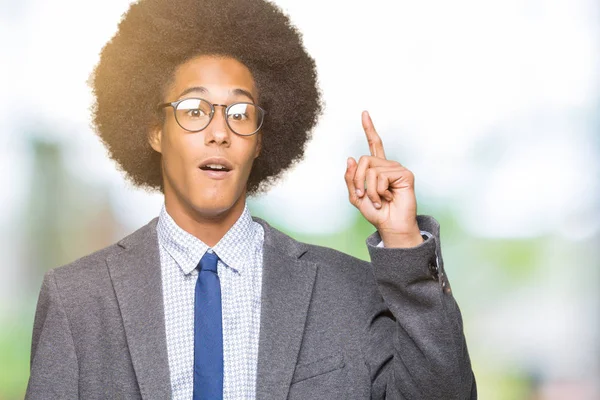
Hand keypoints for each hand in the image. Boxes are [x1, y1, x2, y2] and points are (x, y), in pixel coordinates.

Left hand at [344, 111, 422, 247]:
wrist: (390, 225)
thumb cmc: (376, 213)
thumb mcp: (356, 197)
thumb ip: (351, 179)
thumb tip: (350, 158)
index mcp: (377, 169)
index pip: (374, 145)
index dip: (369, 129)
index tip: (364, 113)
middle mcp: (387, 166)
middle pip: (363, 161)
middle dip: (358, 181)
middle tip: (364, 197)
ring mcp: (397, 169)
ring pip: (371, 170)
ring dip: (370, 190)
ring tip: (379, 200)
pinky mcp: (405, 174)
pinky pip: (381, 177)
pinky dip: (379, 192)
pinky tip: (389, 198)